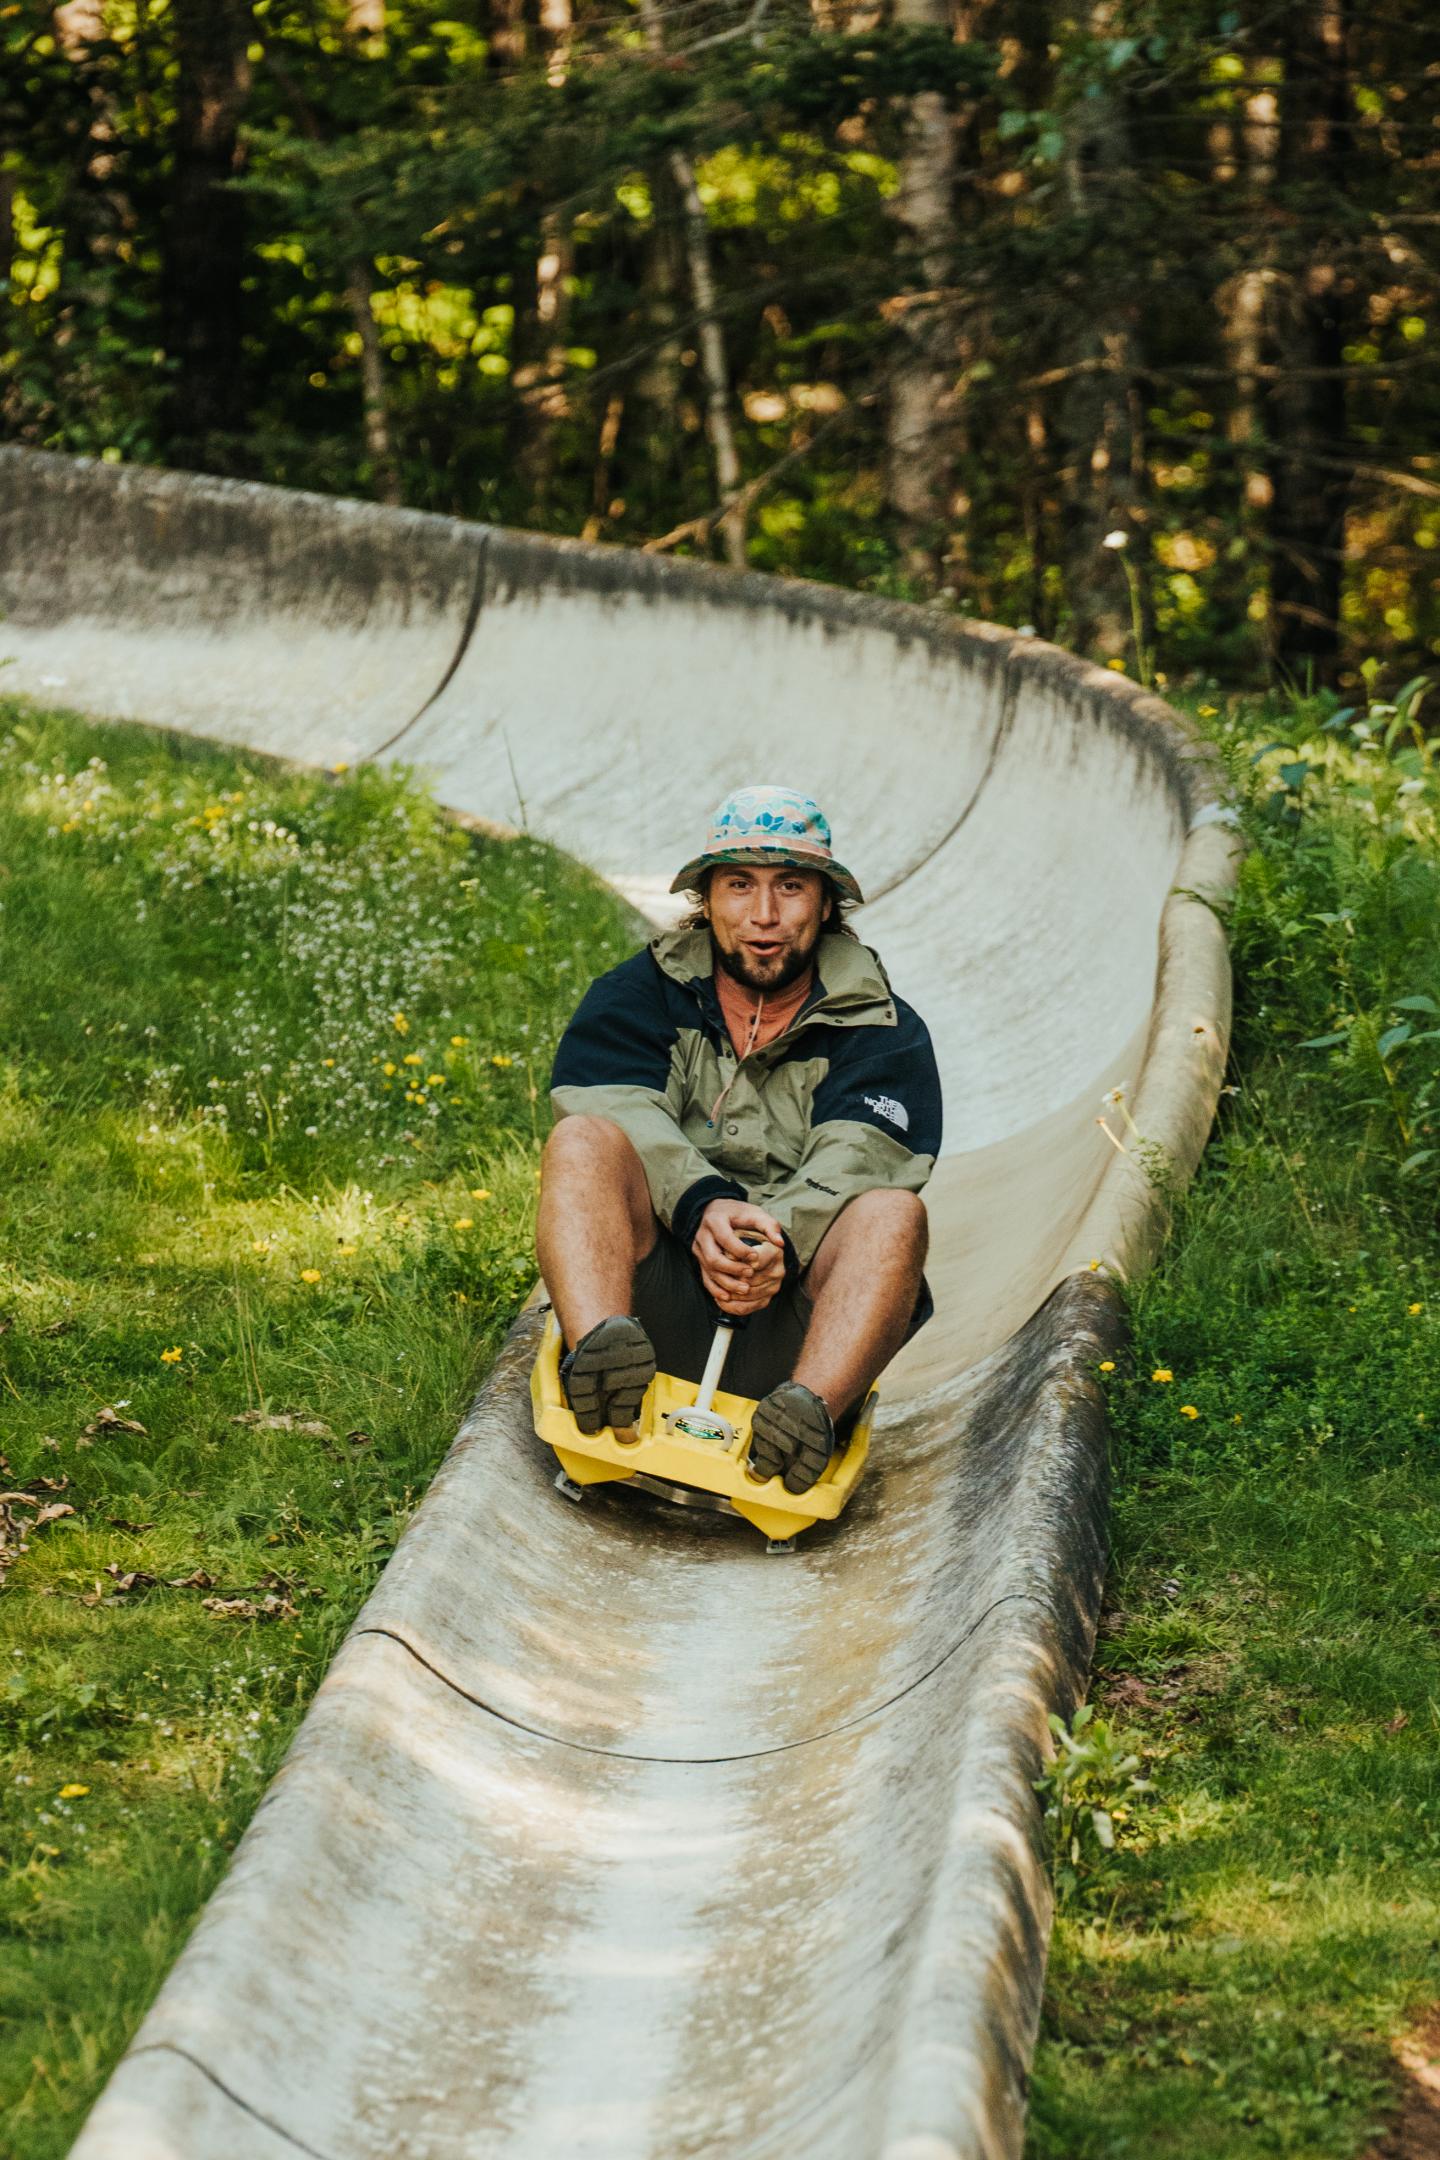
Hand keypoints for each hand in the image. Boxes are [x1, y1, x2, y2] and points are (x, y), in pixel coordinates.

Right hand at [693, 1199, 786, 1315]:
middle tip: (750, 1274)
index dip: (740, 1250)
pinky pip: (705, 1279)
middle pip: (713, 1258)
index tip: (756, 1257)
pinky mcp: (699, 1261)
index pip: (725, 1238)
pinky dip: (716, 1290)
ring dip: (727, 1283)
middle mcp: (702, 1236)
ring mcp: (699, 1250)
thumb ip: (769, 1226)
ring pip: (709, 1271)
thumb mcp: (754, 1213)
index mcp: (715, 1221)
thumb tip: (780, 1243)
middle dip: (733, 1270)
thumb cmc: (738, 1213)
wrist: (715, 1211)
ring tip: (745, 1289)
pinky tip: (728, 1297)